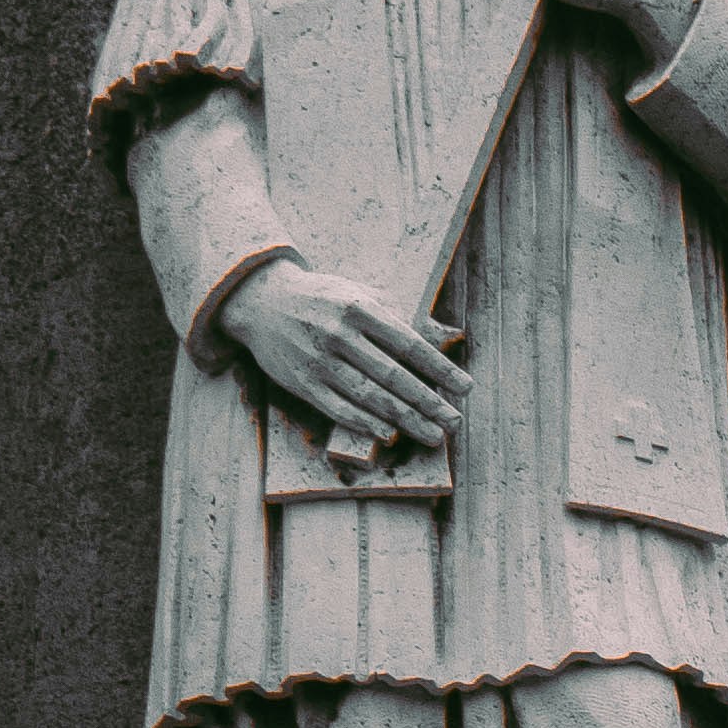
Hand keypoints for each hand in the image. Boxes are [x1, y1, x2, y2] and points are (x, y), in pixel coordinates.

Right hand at [218, 258, 470, 448]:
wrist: (263, 302)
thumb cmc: (323, 298)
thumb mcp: (359, 292)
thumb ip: (397, 312)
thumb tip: (443, 334)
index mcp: (360, 308)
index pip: (409, 344)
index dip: (440, 368)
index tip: (465, 387)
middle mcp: (340, 335)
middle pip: (393, 376)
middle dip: (428, 402)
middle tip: (455, 421)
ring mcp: (319, 361)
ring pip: (369, 397)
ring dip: (405, 419)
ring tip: (432, 434)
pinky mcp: (301, 382)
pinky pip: (338, 408)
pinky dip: (364, 423)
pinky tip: (389, 434)